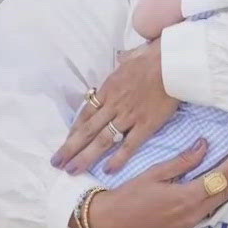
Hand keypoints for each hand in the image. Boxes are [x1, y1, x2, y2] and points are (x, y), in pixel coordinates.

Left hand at [53, 39, 178, 174]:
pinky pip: (129, 145)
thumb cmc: (152, 58)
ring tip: (72, 171)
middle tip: (57, 163)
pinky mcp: (146, 125)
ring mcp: (128, 116)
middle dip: (70, 148)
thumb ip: (123, 63)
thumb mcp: (130, 59)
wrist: (170, 63)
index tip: (65, 143)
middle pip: (87, 130)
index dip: (73, 131)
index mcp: (108, 90)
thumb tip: (122, 57)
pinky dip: (118, 158)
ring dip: (86, 157)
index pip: (85, 114)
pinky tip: (108, 170)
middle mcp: (113, 105)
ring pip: (102, 140)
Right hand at [86, 140, 227, 227]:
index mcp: (186, 197)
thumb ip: (182, 162)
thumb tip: (204, 145)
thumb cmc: (128, 195)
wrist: (110, 224)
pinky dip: (223, 198)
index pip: (220, 178)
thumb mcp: (154, 174)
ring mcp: (190, 224)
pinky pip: (211, 211)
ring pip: (221, 204)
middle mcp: (193, 213)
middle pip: (227, 192)